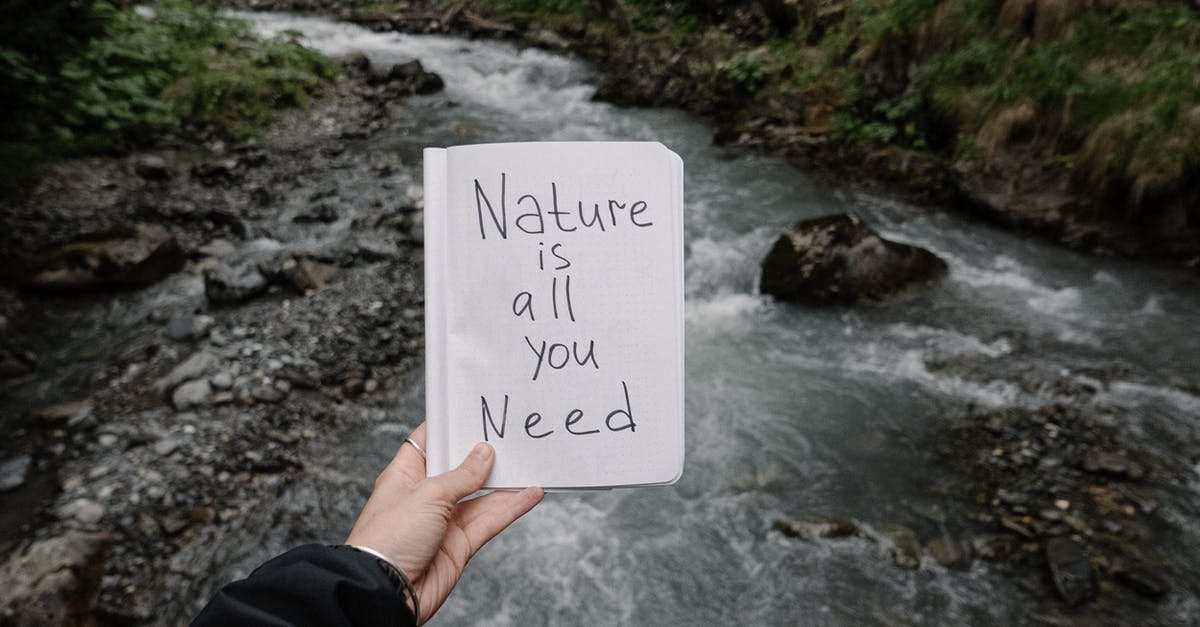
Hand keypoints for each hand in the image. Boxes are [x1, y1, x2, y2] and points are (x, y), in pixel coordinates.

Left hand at [346, 422, 543, 623]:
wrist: (386, 592)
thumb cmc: (388, 539)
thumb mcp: (428, 495)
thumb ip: (462, 476)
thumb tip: (484, 453)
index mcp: (406, 476)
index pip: (429, 443)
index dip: (449, 428)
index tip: (472, 412)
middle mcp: (425, 497)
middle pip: (461, 469)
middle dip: (484, 455)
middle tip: (510, 435)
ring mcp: (443, 522)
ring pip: (481, 496)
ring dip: (505, 483)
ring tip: (530, 463)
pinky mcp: (459, 545)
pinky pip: (490, 521)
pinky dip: (511, 508)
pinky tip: (530, 495)